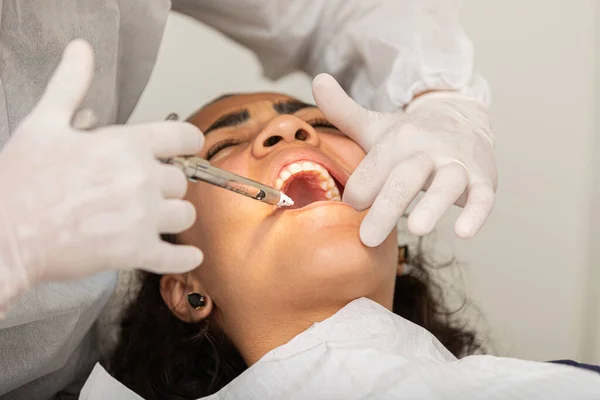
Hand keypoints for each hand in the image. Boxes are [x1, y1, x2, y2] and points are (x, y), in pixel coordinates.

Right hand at [0, 40, 203, 306]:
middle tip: (146, 188)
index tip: (188, 146)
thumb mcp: (44, 123)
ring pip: (184, 215)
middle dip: (166, 183)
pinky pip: (175, 258)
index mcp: (125, 144)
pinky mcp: (135, 252)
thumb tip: (81, 50)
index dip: (188, 141)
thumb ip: (70, 86)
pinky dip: (184, 260)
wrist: (3, 232)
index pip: (182, 137)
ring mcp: (141, 217)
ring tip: (155, 217)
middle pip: (180, 180)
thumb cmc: (21, 179)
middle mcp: (141, 178)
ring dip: (172, 216)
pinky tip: (189, 257)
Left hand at [313, 74, 496, 246]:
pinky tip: (464, 232)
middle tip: (368, 238)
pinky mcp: (483, 179)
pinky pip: (483, 197)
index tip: (348, 208)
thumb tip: (318, 79)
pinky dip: (477, 213)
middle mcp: (428, 149)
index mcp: (398, 138)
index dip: (359, 190)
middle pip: (407, 177)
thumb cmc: (410, 135)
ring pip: (447, 184)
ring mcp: (457, 164)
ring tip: (417, 229)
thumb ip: (343, 110)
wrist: (463, 116)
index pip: (374, 167)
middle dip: (387, 206)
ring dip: (433, 205)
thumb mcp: (375, 125)